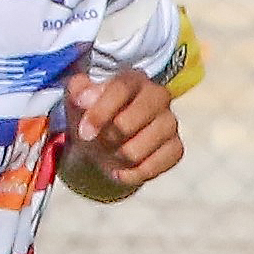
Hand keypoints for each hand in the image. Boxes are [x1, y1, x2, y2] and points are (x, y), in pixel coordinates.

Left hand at [66, 66, 184, 199]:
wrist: (104, 142)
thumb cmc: (92, 115)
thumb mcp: (77, 99)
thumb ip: (78, 91)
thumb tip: (84, 100)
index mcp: (134, 79)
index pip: (121, 89)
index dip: (100, 112)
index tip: (84, 132)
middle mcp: (158, 97)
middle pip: (128, 123)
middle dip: (106, 138)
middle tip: (97, 142)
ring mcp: (170, 123)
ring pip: (136, 151)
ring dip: (116, 158)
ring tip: (110, 154)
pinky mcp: (176, 148)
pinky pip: (152, 168)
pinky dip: (130, 174)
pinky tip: (121, 170)